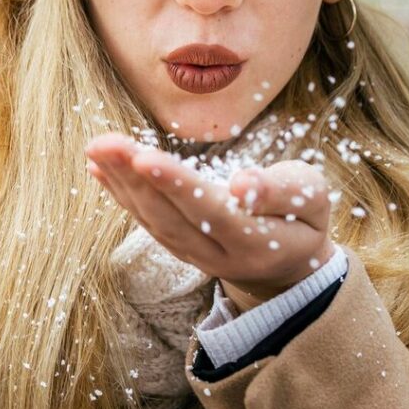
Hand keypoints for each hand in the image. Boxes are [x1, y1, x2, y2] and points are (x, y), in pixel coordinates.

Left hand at [85, 133, 334, 311]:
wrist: (288, 266)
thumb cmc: (303, 219)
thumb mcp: (311, 199)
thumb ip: (281, 191)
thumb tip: (242, 184)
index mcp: (254, 243)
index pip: (209, 212)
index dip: (176, 185)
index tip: (145, 157)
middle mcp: (217, 256)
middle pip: (169, 217)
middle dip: (133, 178)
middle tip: (105, 143)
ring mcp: (193, 256)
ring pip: (151, 220)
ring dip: (120, 182)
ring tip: (97, 147)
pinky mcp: (177, 246)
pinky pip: (144, 220)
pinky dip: (119, 193)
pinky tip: (99, 167)